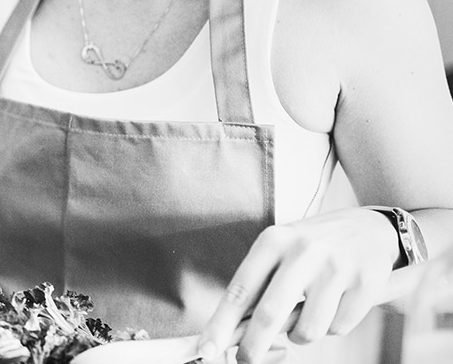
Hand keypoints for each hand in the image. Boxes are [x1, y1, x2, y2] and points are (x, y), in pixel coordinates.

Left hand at [197, 208, 397, 363]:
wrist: (371, 227)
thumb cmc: (313, 246)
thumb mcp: (280, 251)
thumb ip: (258, 286)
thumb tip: (231, 332)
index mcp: (274, 240)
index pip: (240, 290)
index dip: (221, 324)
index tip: (207, 348)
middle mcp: (303, 251)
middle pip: (269, 315)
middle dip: (252, 347)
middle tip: (245, 360)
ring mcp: (337, 267)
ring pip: (308, 330)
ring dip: (301, 335)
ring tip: (307, 314)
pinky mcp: (366, 283)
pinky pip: (339, 328)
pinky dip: (333, 326)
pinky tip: (337, 304)